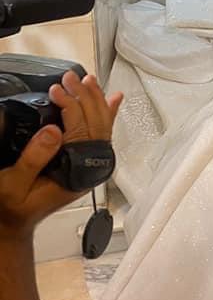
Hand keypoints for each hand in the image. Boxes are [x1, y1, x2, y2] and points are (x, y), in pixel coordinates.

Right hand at [0, 71, 121, 241]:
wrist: (13, 221)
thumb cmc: (12, 207)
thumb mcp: (13, 184)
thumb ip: (34, 159)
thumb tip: (53, 131)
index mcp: (76, 174)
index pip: (82, 129)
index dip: (71, 105)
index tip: (57, 89)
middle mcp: (90, 167)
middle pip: (96, 123)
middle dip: (84, 96)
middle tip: (70, 77)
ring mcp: (90, 163)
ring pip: (102, 124)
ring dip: (96, 99)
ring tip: (88, 80)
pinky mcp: (85, 159)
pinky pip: (100, 132)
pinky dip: (106, 113)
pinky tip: (112, 99)